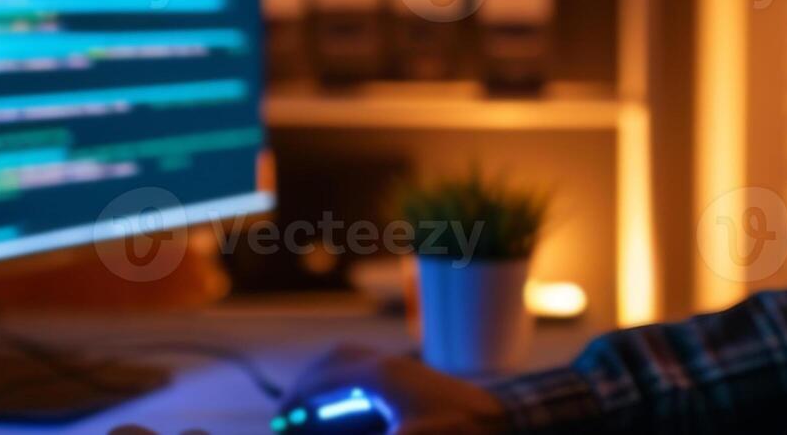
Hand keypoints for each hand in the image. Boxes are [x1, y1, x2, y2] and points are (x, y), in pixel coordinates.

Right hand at [288, 344, 508, 434]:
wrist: (506, 424)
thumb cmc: (459, 433)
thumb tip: (319, 430)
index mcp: (380, 375)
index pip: (323, 379)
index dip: (296, 401)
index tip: (281, 424)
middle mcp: (390, 364)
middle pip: (336, 359)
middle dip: (309, 383)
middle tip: (292, 414)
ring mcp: (406, 369)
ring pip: (355, 361)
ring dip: (330, 381)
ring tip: (314, 410)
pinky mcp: (417, 381)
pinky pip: (372, 372)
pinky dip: (351, 386)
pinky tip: (350, 410)